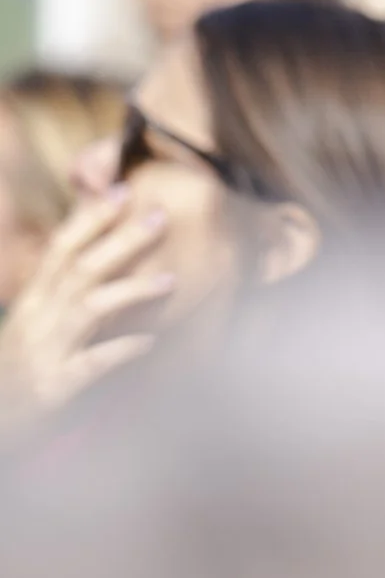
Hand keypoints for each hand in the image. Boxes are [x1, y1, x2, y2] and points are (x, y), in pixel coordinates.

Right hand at [0, 190, 174, 427]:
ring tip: (171, 281)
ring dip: (130, 291)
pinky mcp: (54, 388)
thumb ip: (64, 287)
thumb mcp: (37, 322)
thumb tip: (100, 248)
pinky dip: (120, 350)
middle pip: (79, 270)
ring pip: (86, 310)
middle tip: (160, 216)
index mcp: (34, 301)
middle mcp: (37, 320)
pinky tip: (150, 341)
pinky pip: (89, 364)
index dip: (90, 219)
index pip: (60, 249)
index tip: (123, 190)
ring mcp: (44, 353)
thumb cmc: (19, 369)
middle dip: (120, 241)